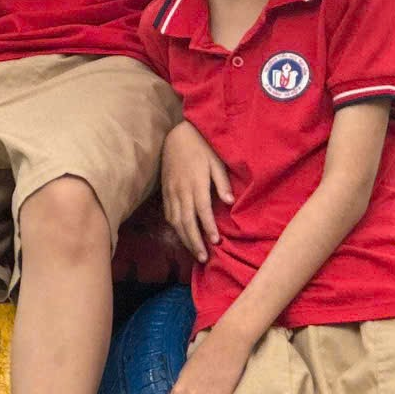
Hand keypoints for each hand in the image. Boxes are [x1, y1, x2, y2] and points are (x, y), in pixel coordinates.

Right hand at [161, 120, 230, 263]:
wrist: (177, 135)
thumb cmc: (201, 147)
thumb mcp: (216, 161)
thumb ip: (222, 182)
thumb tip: (229, 201)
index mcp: (196, 183)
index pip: (202, 210)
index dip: (208, 227)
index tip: (216, 241)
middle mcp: (181, 191)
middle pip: (187, 221)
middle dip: (195, 241)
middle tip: (204, 258)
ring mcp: (171, 192)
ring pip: (176, 221)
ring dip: (185, 239)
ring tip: (195, 253)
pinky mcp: (165, 192)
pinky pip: (169, 214)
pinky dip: (175, 229)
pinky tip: (183, 237)